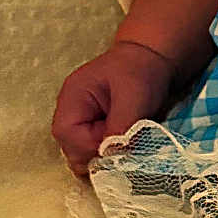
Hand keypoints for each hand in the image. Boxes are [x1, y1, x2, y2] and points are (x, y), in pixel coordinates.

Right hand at [50, 40, 178, 178]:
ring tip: (128, 141)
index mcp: (73, 99)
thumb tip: (112, 157)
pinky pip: (97, 154)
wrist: (152, 60)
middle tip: (126, 144)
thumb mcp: (134, 97)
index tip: (118, 145)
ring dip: (106, 157)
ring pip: (84, 157)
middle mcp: (71, 114)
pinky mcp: (95, 133)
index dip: (90, 146)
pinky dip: (112, 155)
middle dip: (98, 155)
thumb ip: (121, 126)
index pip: (66, 134)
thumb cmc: (141, 71)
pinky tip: (128, 142)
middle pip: (71, 150)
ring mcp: (82, 125)